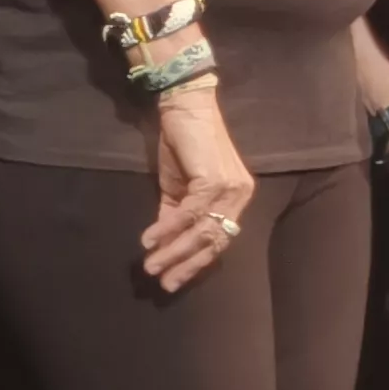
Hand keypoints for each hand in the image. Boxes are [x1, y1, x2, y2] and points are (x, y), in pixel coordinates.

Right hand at [140, 89, 260, 292]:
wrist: (183, 107)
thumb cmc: (182, 145)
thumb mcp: (177, 187)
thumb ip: (174, 215)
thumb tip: (161, 245)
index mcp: (235, 199)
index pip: (219, 240)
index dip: (195, 262)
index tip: (173, 279)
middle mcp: (240, 197)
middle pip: (215, 242)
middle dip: (186, 264)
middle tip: (163, 282)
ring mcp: (230, 189)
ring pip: (202, 231)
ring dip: (174, 252)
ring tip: (151, 266)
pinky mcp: (214, 180)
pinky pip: (189, 214)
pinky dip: (168, 229)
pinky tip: (149, 240)